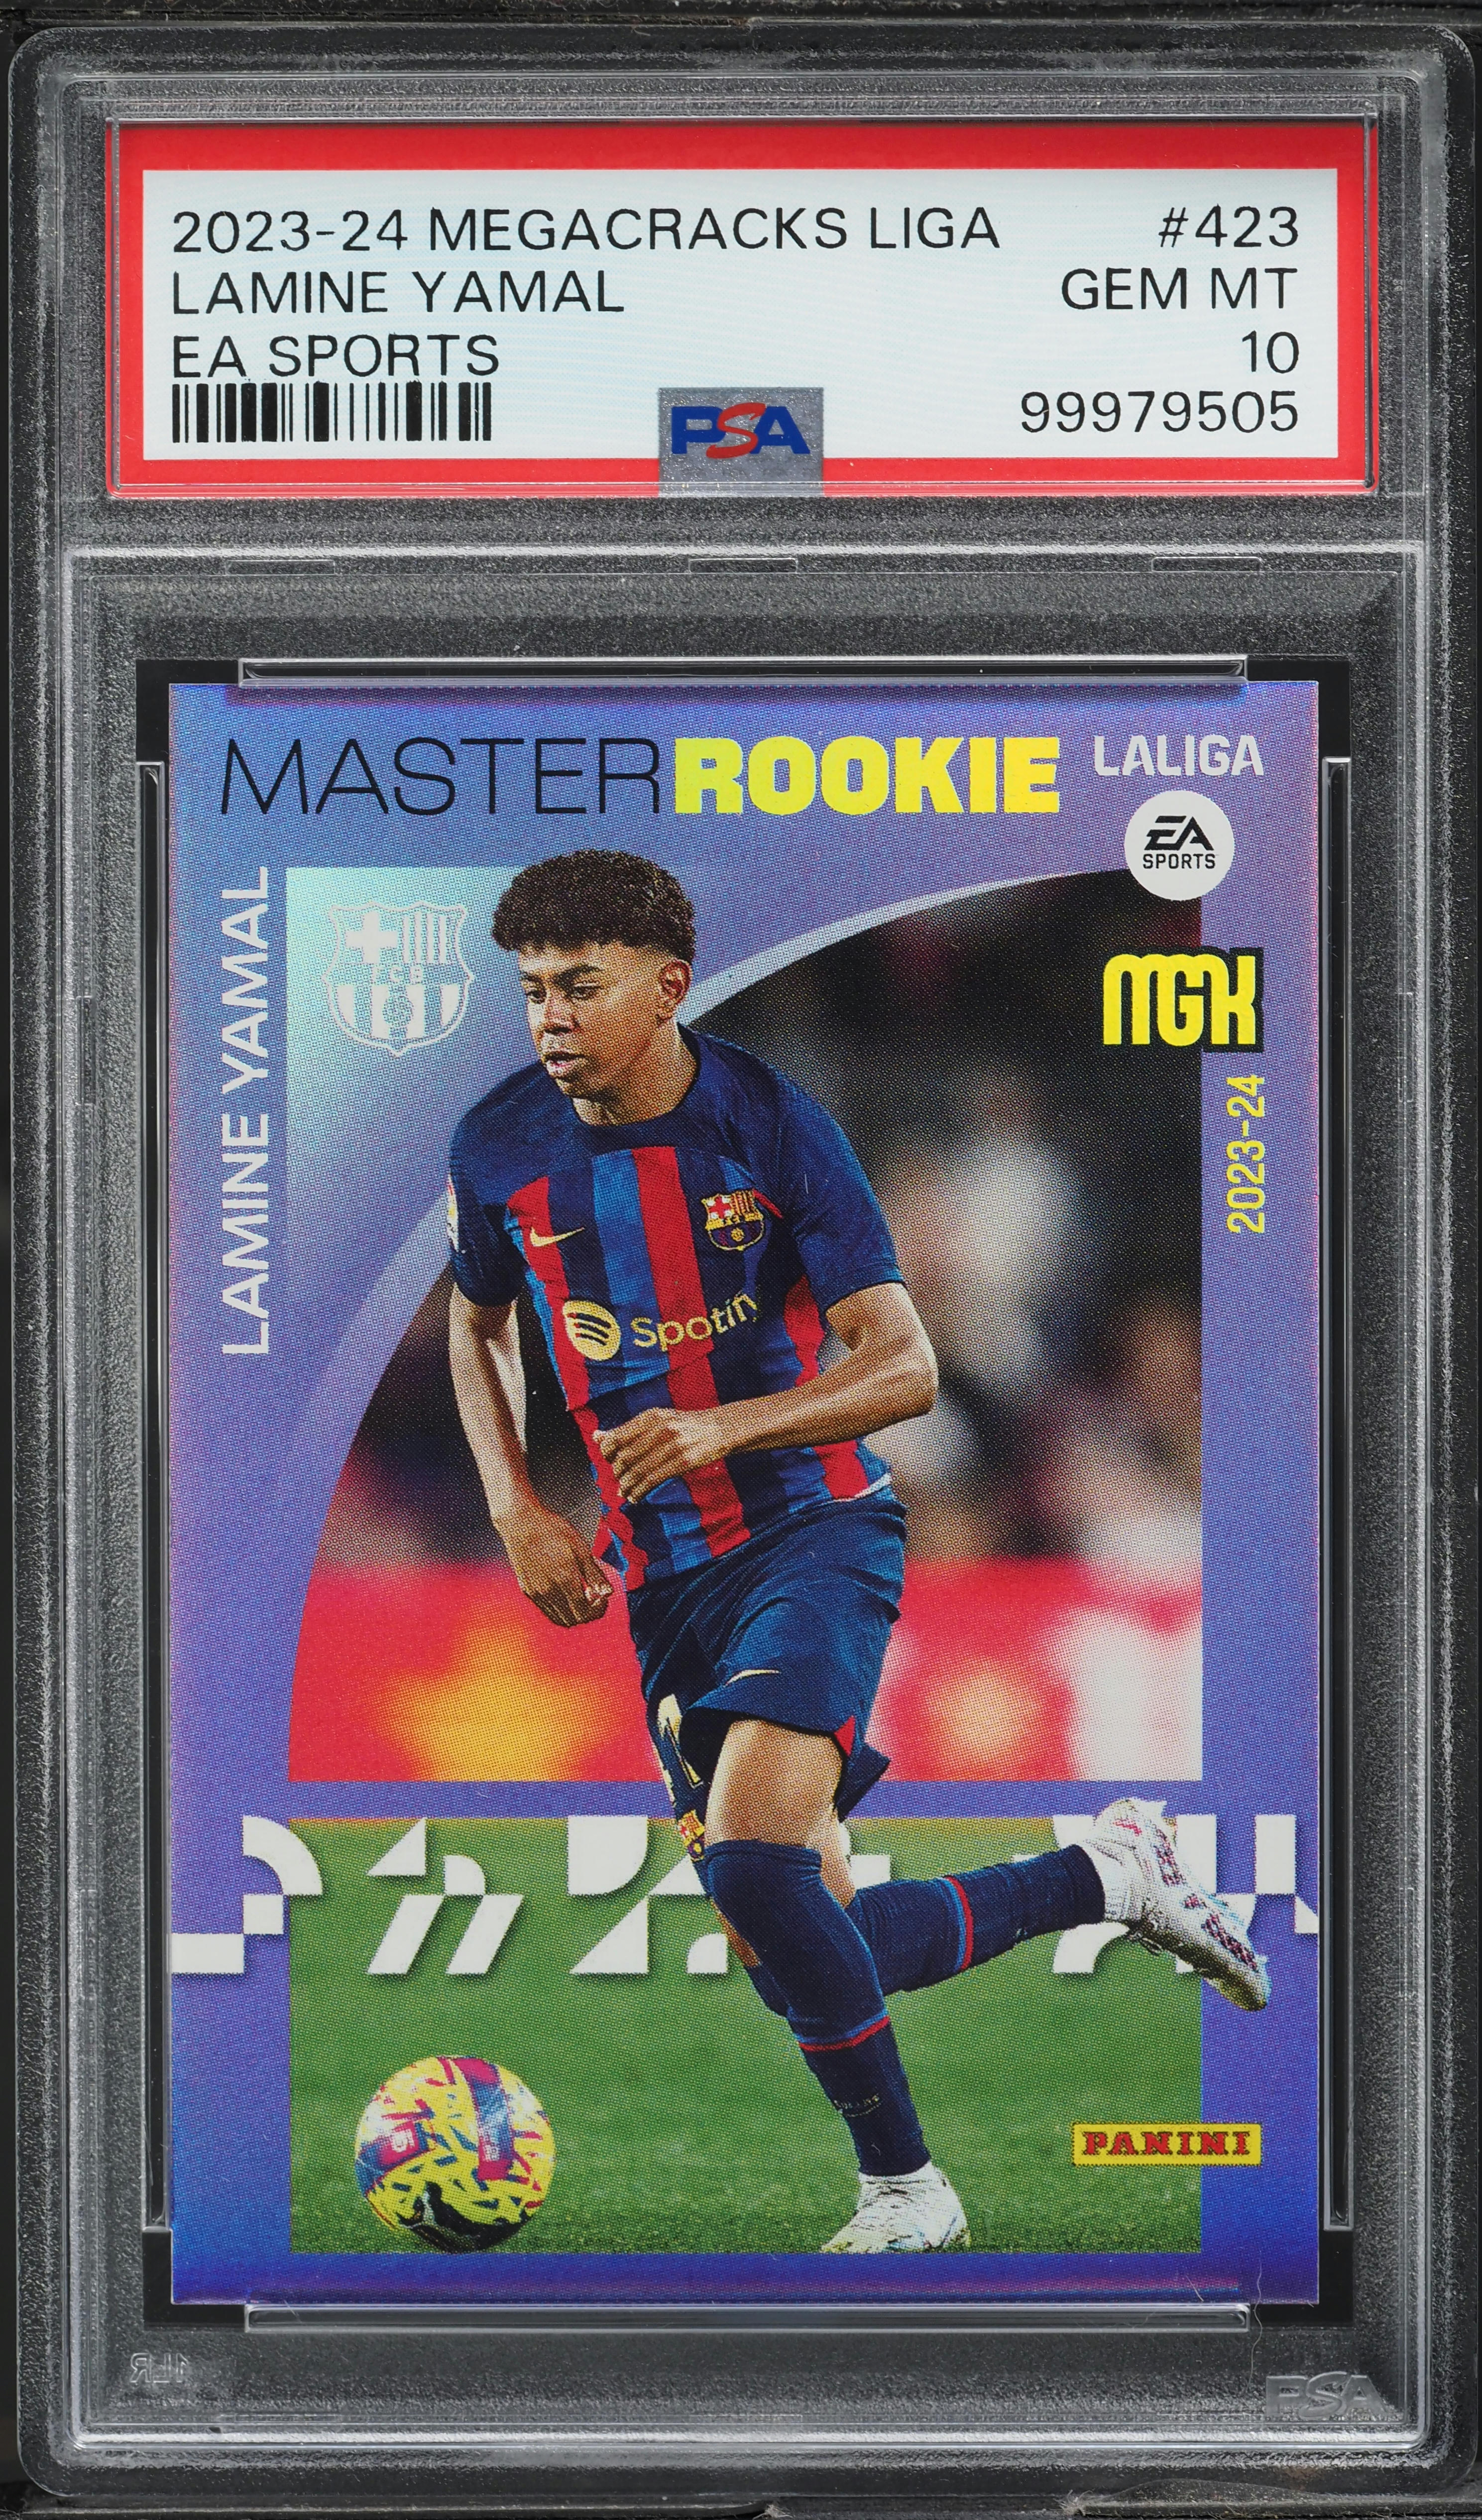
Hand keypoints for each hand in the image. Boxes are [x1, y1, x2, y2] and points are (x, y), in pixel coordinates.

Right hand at [500, 1500, 612, 1626]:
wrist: (521, 1522)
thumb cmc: (552, 1530)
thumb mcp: (580, 1549)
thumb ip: (594, 1574)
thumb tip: (608, 1593)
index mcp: (565, 1581)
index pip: (585, 1613)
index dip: (598, 1609)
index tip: (603, 1597)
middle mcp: (549, 1592)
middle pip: (573, 1620)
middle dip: (587, 1613)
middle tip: (593, 1595)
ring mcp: (536, 1593)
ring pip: (558, 1619)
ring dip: (573, 1613)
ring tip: (578, 1593)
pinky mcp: (527, 1590)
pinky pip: (546, 1610)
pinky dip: (559, 1608)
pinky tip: (563, 1590)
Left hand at [594, 1407, 726, 1504]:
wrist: (719, 1429)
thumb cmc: (683, 1426)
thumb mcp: (656, 1421)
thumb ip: (627, 1431)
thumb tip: (596, 1437)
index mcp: (651, 1417)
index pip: (617, 1438)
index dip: (607, 1454)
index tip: (610, 1461)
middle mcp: (660, 1428)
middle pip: (626, 1457)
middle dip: (618, 1472)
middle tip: (619, 1480)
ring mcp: (673, 1445)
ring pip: (638, 1471)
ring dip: (626, 1486)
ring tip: (624, 1492)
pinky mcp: (684, 1462)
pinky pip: (653, 1480)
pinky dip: (639, 1491)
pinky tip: (635, 1496)